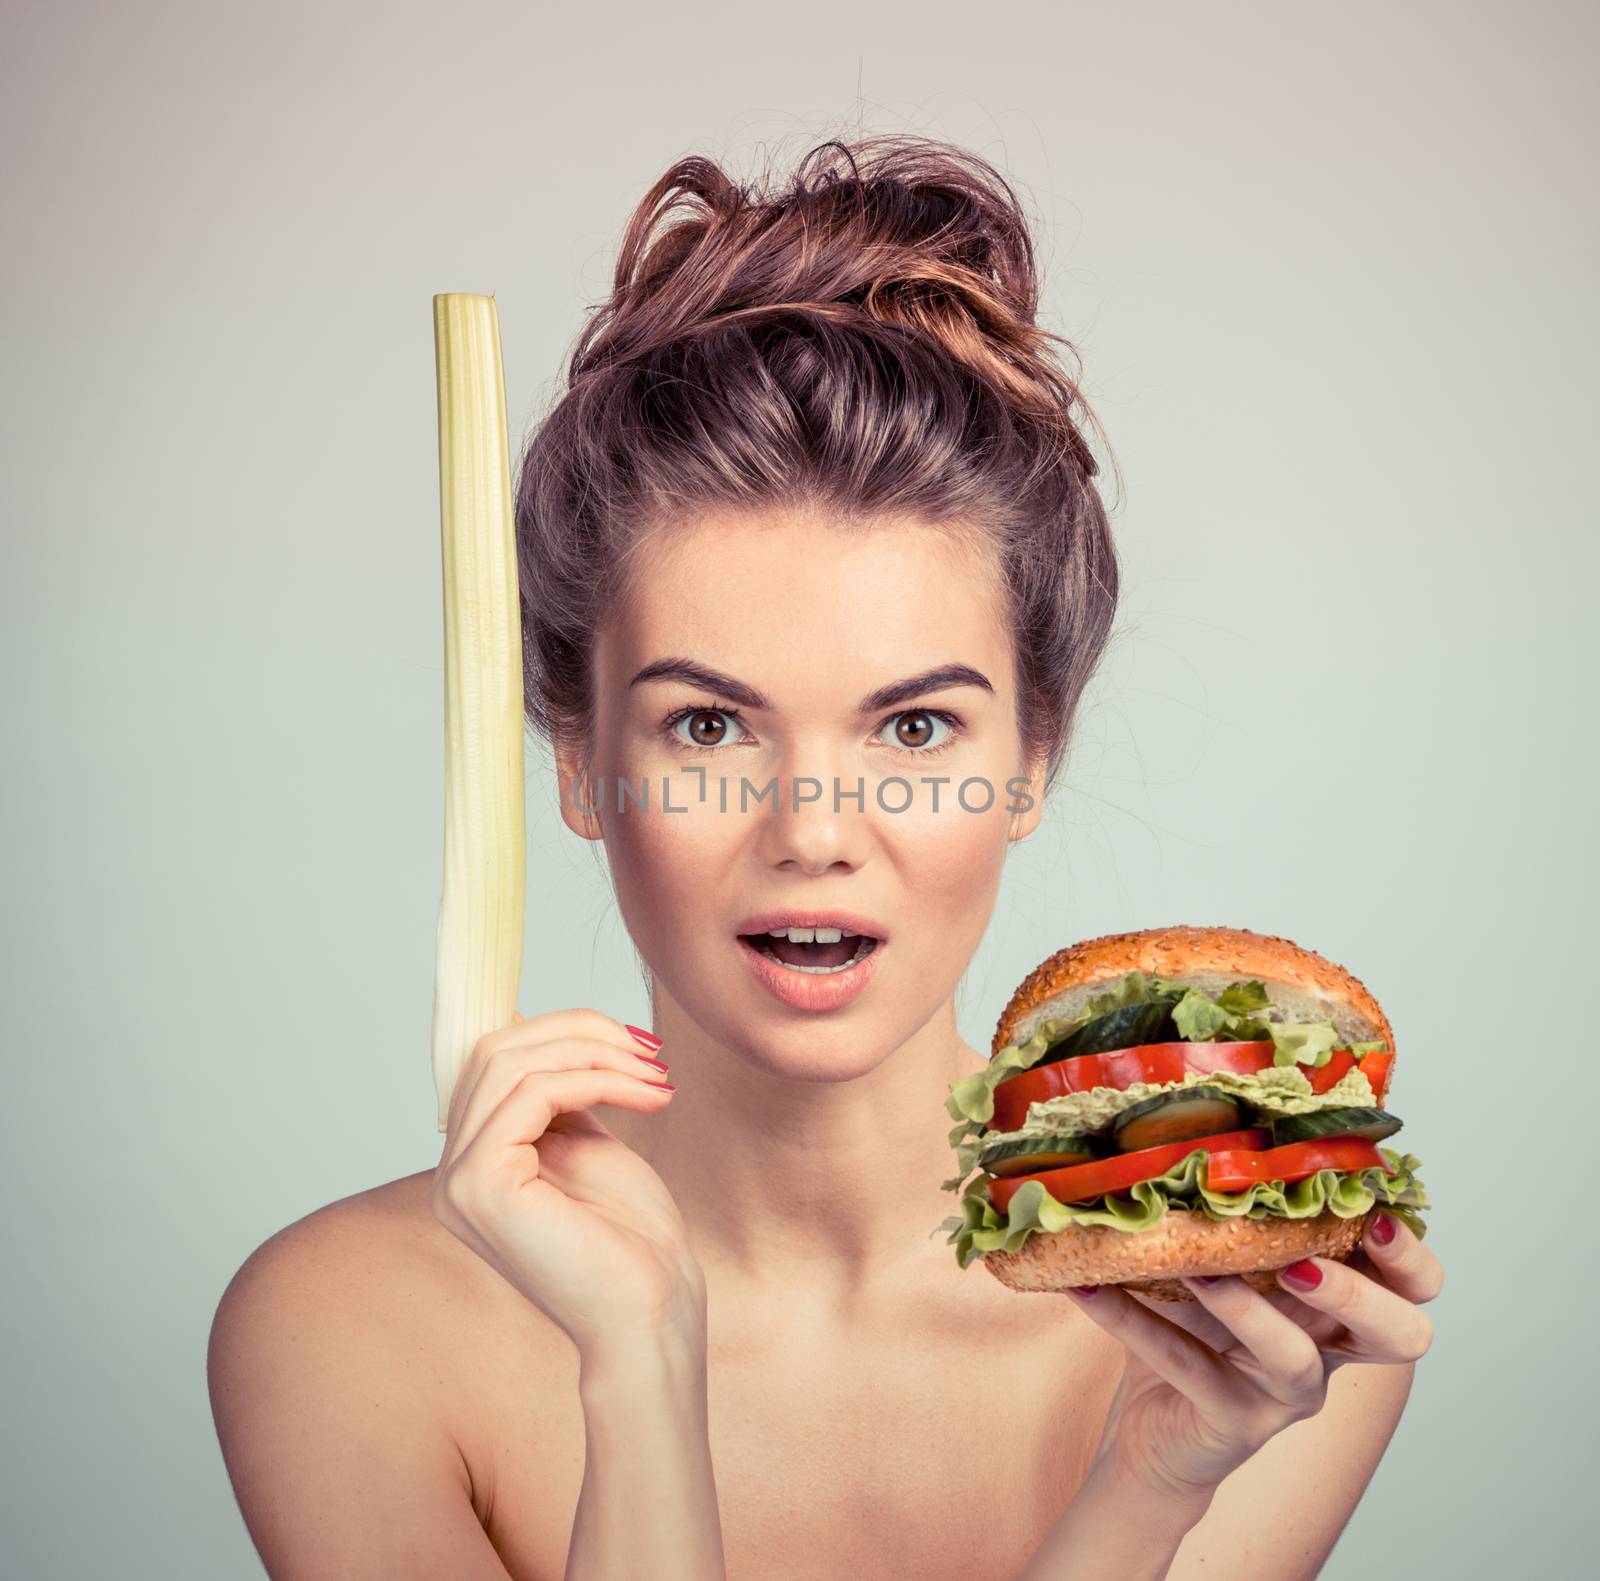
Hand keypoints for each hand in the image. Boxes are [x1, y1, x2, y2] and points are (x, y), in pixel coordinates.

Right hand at [430, 1007, 703, 1363]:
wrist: (652, 1310)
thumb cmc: (629, 1238)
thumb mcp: (586, 1142)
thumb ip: (557, 1093)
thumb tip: (537, 1022)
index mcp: (473, 1163)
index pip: (492, 1060)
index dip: (558, 1029)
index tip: (628, 1036)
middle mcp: (451, 1174)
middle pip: (495, 1050)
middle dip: (580, 1032)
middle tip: (648, 1049)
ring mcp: (457, 1182)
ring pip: (512, 1063)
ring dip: (597, 1053)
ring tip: (656, 1073)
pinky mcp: (480, 1185)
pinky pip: (531, 1093)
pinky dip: (594, 1077)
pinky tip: (644, 1093)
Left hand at [1065, 1210, 1442, 1507]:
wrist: (1156, 1428)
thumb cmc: (1198, 1326)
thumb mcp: (1221, 1263)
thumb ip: (1228, 1215)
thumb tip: (1179, 1120)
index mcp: (1340, 1304)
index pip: (1415, 1285)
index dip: (1409, 1253)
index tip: (1373, 1209)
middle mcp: (1329, 1352)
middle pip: (1400, 1336)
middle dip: (1361, 1294)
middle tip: (1303, 1260)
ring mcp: (1285, 1395)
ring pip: (1294, 1358)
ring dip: (1245, 1307)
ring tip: (1199, 1270)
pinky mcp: (1234, 1422)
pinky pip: (1190, 1369)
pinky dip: (1133, 1322)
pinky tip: (1087, 1287)